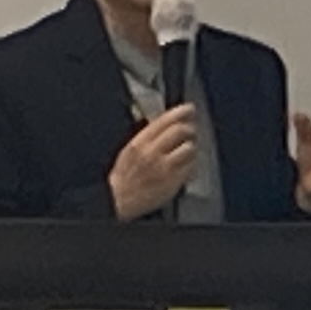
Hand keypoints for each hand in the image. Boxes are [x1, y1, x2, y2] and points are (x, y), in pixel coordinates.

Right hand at [108, 105, 202, 221]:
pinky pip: (191, 166)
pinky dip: (191, 164)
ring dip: (191, 147)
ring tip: (186, 151)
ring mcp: (164, 168)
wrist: (119, 200)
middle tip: (191, 131)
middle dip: (190, 129)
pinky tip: (185, 166)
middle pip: (181, 131)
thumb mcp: (130, 150)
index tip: (189, 109)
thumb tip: (166, 123)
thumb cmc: (124, 177)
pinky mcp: (174, 181)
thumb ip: (147, 136)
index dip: (180, 112)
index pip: (164, 120)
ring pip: (189, 148)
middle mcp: (152, 153)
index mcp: (139, 143)